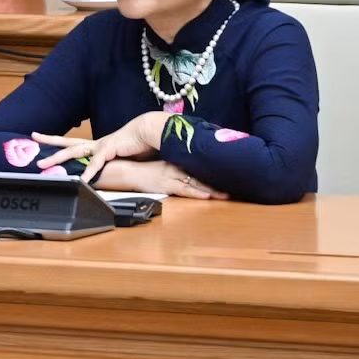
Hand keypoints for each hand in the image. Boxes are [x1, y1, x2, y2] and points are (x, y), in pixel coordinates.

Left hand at [31, 110, 170, 172]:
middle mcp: (95, 143)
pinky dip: (88, 173)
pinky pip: (95, 164)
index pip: (75, 144)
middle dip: (50, 142)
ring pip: (72, 151)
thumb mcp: (123, 155)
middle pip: (67, 142)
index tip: (48, 141)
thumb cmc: (140, 143)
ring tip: (41, 164)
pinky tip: (81, 181)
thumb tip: (112, 170)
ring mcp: (99, 146)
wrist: (151, 131)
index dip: (61, 144)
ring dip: (56, 158)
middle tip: (33, 137)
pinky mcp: (108, 150)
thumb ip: (115, 163)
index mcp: (98, 145)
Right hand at [98, 158, 225, 199]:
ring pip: (195, 183)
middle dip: (217, 182)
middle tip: (234, 186)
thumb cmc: (141, 171)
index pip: (198, 167)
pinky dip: (196, 193)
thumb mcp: (160, 168)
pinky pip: (184, 190)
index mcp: (175, 163)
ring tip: (225, 194)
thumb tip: (187, 176)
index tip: (227, 175)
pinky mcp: (165, 184)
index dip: (213, 172)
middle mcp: (175, 168)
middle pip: (200, 175)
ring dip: (211, 189)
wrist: (124, 169)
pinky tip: (206, 196)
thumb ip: (173, 170)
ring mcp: (171, 176)